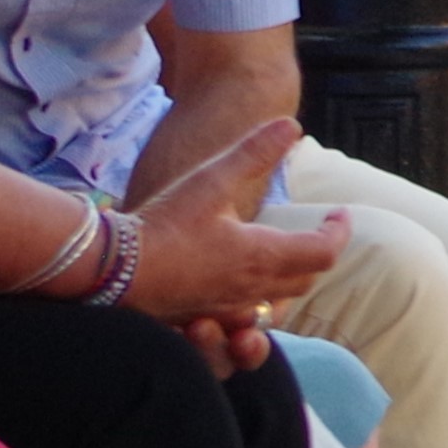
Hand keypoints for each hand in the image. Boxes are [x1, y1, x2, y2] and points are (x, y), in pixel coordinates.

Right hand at [125, 116, 352, 352]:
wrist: (109, 269)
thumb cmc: (162, 223)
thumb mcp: (210, 181)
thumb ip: (253, 153)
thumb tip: (291, 124)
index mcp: (262, 256)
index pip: (324, 251)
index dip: (338, 231)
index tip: (339, 214)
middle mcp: (252, 291)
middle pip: (305, 279)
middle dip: (318, 254)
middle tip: (317, 232)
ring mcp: (227, 311)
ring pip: (277, 306)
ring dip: (290, 284)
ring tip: (285, 261)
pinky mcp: (202, 320)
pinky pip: (245, 323)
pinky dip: (258, 306)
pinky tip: (243, 290)